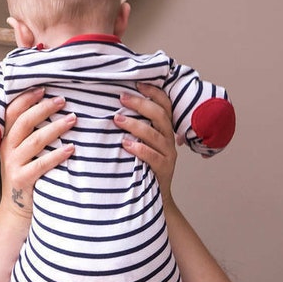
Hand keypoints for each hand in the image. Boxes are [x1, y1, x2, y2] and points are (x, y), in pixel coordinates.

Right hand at [0, 88, 75, 218]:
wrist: (16, 210)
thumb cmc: (27, 178)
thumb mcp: (23, 154)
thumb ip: (31, 135)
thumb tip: (54, 112)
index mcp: (6, 139)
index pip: (12, 112)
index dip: (27, 99)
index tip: (44, 89)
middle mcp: (7, 149)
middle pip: (24, 122)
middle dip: (44, 108)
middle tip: (63, 101)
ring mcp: (13, 165)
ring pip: (35, 141)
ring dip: (56, 128)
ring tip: (73, 119)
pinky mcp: (22, 179)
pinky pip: (41, 164)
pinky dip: (57, 155)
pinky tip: (71, 148)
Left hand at [115, 83, 176, 201]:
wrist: (157, 198)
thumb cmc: (144, 168)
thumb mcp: (142, 144)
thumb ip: (135, 129)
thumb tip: (113, 110)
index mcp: (165, 130)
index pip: (165, 104)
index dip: (153, 92)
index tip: (137, 83)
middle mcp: (169, 139)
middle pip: (160, 115)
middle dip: (140, 104)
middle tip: (121, 98)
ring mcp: (168, 154)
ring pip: (155, 134)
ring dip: (135, 125)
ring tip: (117, 119)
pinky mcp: (164, 169)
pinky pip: (153, 156)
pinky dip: (139, 149)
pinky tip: (126, 144)